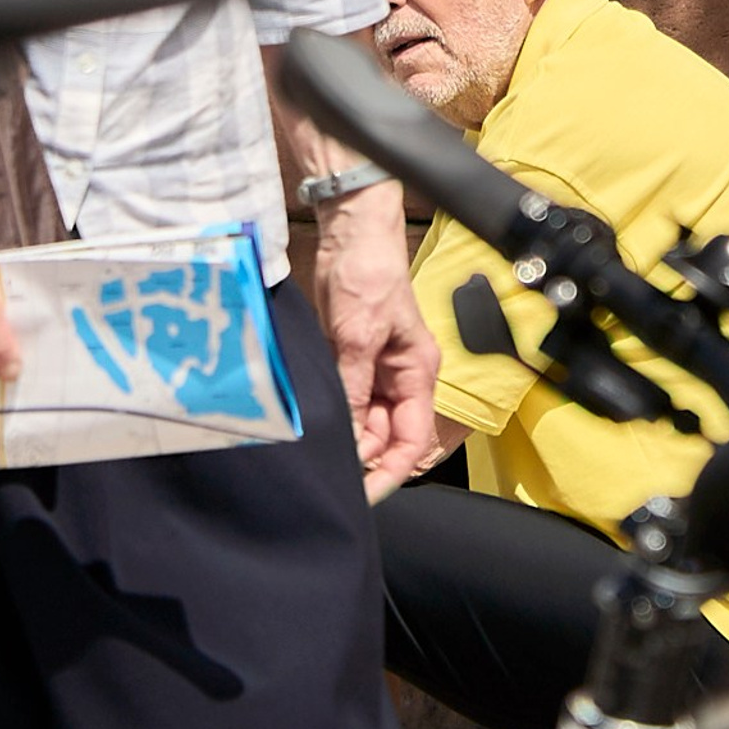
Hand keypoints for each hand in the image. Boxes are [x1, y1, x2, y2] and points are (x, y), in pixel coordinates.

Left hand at [309, 186, 437, 499]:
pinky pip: (343, 399)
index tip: (362, 495)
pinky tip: (312, 426)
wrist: (348, 233)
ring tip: (316, 450)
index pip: (411, 440)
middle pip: (384, 437)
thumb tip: (350, 441)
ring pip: (361, 422)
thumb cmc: (368, 274)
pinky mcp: (348, 359)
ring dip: (343, 436)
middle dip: (361, 457)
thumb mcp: (359, 336)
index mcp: (416, 374)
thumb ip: (355, 388)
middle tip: (328, 473)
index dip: (390, 473)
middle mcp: (398, 378)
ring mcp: (372, 369)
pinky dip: (331, 415)